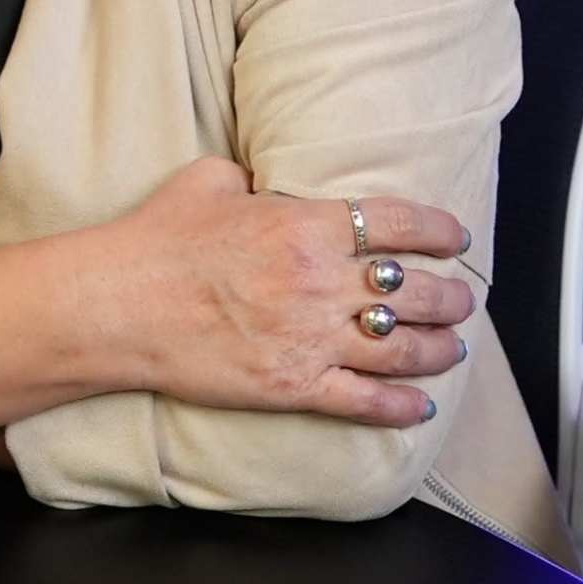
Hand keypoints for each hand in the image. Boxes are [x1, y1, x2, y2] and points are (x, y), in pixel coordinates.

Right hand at [98, 159, 475, 428]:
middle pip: (413, 288)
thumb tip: (270, 180)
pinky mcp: (292, 385)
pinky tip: (421, 403)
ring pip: (401, 347)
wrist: (119, 305)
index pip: (397, 223)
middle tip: (463, 298)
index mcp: (305, 225)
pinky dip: (401, 404)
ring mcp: (310, 339)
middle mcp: (319, 282)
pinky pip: (364, 399)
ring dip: (438, 347)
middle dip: (451, 296)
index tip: (455, 237)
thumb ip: (254, 179)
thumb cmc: (159, 239)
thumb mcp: (209, 181)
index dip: (438, 229)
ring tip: (454, 346)